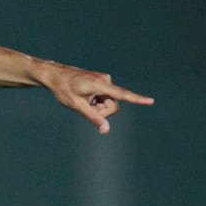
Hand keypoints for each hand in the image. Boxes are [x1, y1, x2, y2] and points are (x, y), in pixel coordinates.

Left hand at [39, 63, 153, 133]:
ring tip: (83, 99)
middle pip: (113, 105)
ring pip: (109, 102)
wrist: (55, 75)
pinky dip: (96, 100)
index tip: (151, 101)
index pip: (121, 94)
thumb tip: (106, 130)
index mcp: (99, 85)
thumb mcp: (77, 106)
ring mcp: (104, 80)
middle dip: (101, 111)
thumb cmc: (64, 90)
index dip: (137, 99)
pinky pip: (105, 97)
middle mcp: (105, 80)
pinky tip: (84, 96)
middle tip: (85, 106)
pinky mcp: (103, 82)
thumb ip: (93, 118)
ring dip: (97, 106)